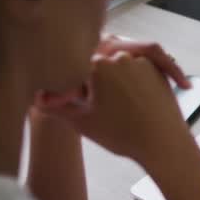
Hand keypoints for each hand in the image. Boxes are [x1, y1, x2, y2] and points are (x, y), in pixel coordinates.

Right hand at [38, 52, 199, 165]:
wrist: (163, 143)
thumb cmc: (122, 134)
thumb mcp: (81, 122)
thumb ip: (55, 107)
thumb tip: (36, 100)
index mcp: (98, 65)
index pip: (77, 70)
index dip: (76, 90)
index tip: (82, 104)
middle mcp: (120, 56)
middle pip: (99, 67)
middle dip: (97, 85)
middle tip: (103, 108)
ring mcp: (141, 61)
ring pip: (120, 69)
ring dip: (117, 85)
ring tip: (121, 110)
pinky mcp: (158, 69)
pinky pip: (138, 73)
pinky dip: (134, 86)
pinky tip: (136, 106)